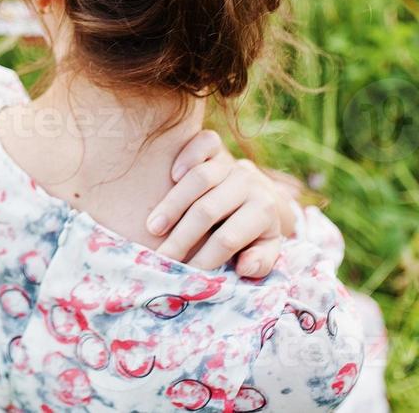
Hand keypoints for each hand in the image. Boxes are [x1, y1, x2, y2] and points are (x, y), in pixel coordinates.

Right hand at [144, 130, 297, 277]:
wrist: (256, 193)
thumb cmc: (254, 230)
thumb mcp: (265, 250)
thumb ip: (260, 261)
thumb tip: (246, 266)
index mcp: (263, 210)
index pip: (228, 238)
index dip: (205, 259)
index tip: (186, 274)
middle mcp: (248, 182)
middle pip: (208, 210)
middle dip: (181, 238)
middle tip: (161, 258)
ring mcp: (231, 162)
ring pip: (200, 178)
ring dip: (172, 204)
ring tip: (153, 229)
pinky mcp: (218, 148)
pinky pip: (203, 143)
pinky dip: (186, 157)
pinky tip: (171, 177)